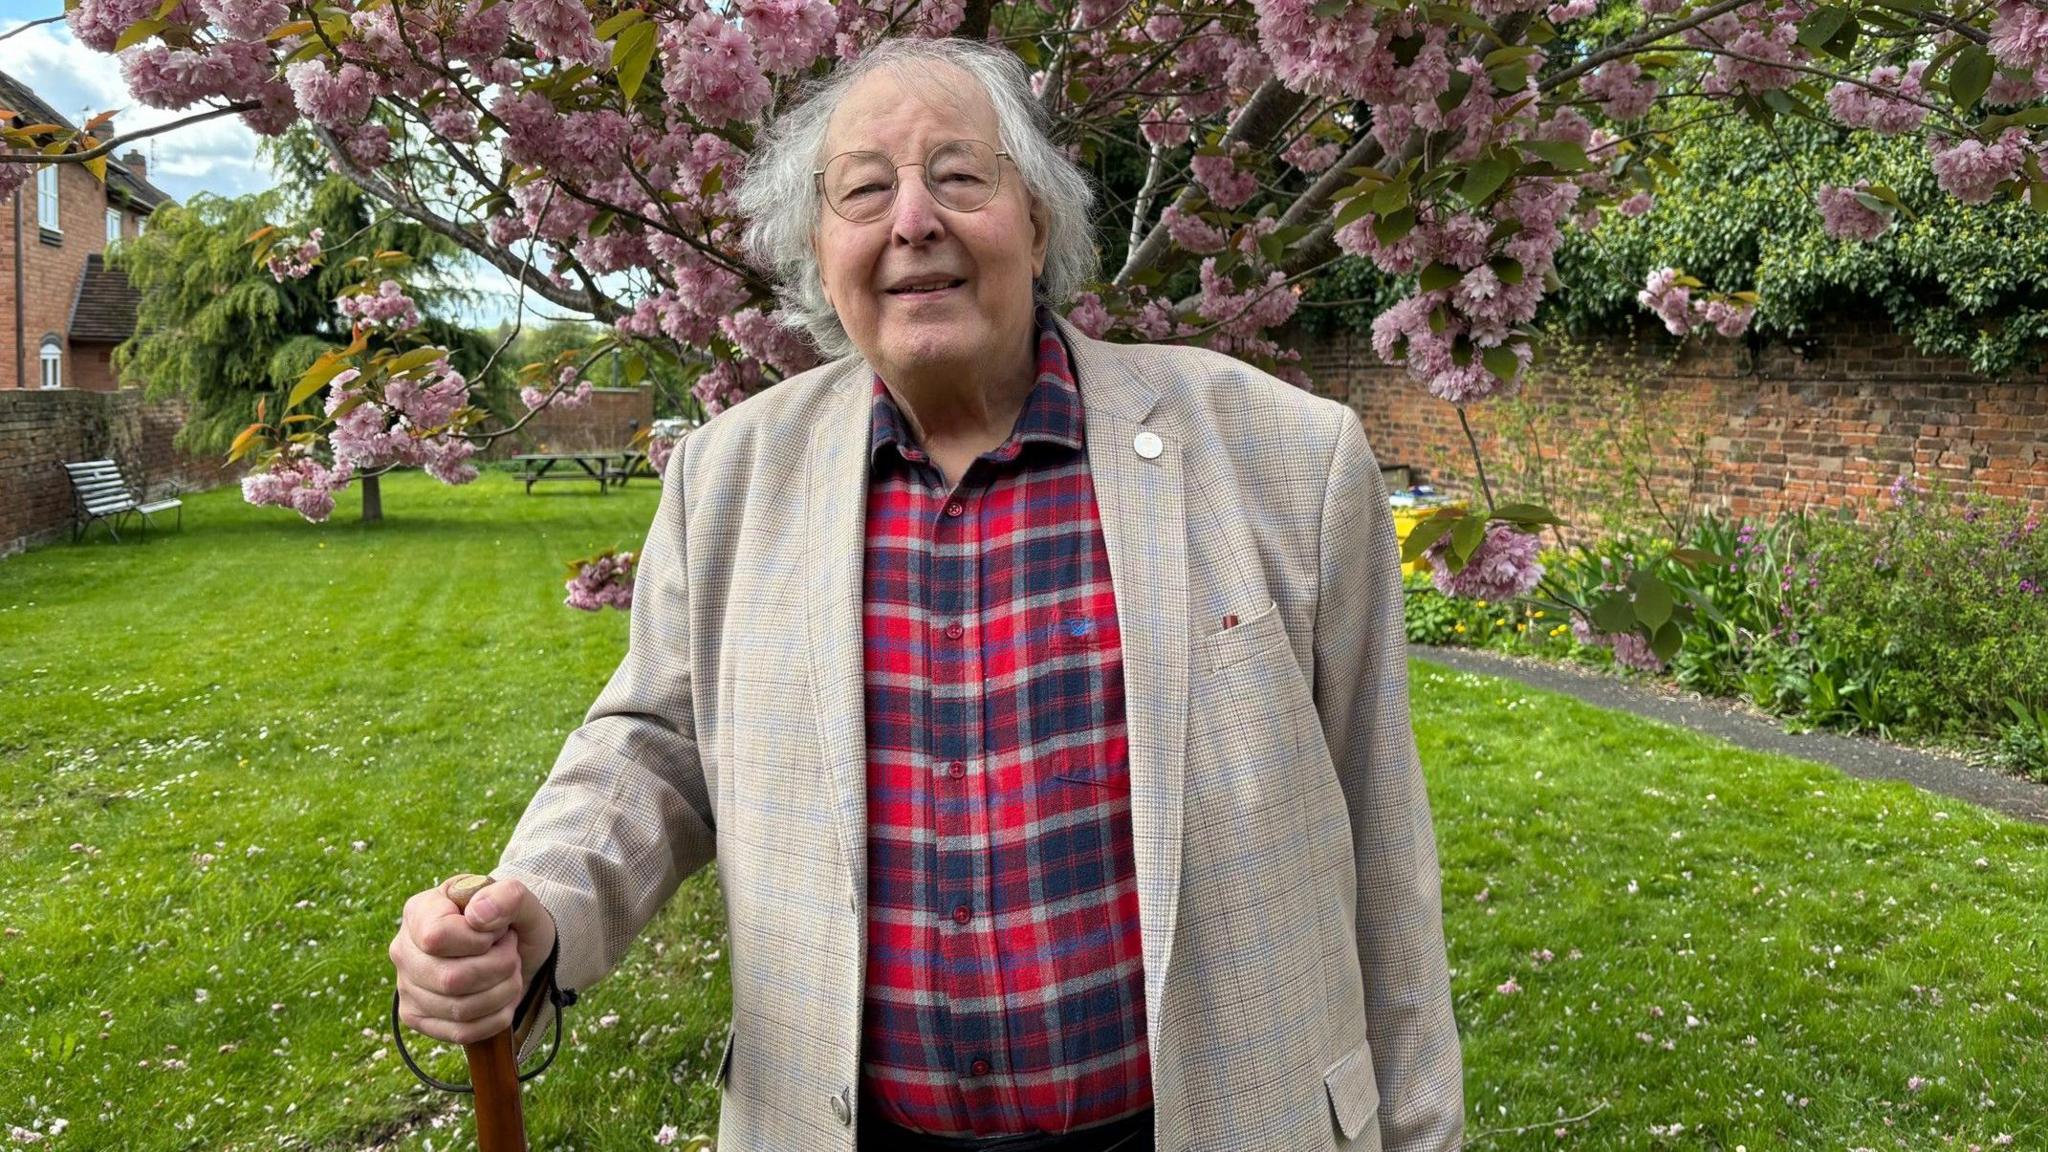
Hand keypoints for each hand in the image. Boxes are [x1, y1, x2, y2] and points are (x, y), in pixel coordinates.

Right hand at [390, 874, 557, 1045]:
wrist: (515, 951)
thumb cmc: (511, 921)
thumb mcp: (519, 900)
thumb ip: (506, 896)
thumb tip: (478, 915)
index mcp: (420, 910)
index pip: (437, 937)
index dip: (479, 940)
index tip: (498, 932)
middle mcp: (404, 949)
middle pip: (450, 978)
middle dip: (498, 968)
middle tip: (511, 954)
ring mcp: (406, 986)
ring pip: (458, 1008)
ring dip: (501, 992)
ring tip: (510, 973)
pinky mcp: (417, 1017)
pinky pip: (460, 1031)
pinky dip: (495, 1017)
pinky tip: (503, 998)